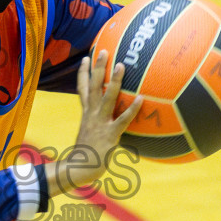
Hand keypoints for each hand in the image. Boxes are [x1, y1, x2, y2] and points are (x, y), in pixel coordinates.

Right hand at [48, 51, 141, 195]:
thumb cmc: (86, 156)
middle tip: (102, 50)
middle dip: (97, 67)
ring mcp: (100, 123)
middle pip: (93, 86)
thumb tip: (107, 125)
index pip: (82, 89)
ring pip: (107, 97)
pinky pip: (123, 119)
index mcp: (86, 114)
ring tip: (121, 65)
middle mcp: (91, 115)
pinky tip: (142, 98)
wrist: (79, 169)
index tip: (85, 58)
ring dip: (114, 81)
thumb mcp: (89, 137)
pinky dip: (132, 108)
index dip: (82, 73)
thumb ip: (97, 127)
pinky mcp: (109, 135)